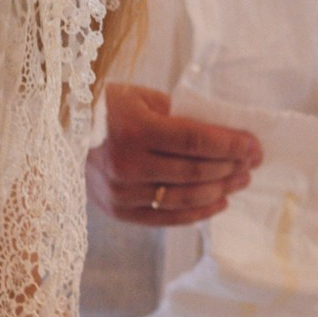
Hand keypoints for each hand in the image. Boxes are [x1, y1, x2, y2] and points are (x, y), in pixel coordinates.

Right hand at [88, 84, 259, 225]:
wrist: (63, 131)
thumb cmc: (110, 108)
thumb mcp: (144, 99)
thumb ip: (182, 116)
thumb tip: (228, 134)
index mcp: (133, 129)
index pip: (195, 141)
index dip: (231, 144)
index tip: (255, 145)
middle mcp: (126, 164)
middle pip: (195, 171)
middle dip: (232, 166)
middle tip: (253, 162)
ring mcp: (121, 193)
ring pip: (185, 198)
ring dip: (221, 190)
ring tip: (241, 180)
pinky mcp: (119, 212)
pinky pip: (167, 218)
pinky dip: (198, 212)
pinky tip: (220, 202)